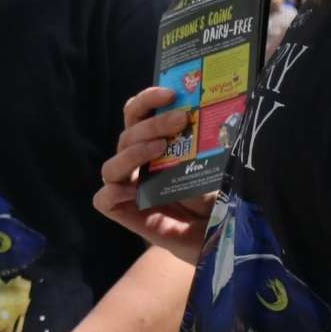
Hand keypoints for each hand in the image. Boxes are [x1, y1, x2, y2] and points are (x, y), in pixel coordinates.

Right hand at [94, 87, 212, 261]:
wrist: (222, 238)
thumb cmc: (219, 198)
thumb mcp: (219, 163)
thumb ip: (212, 140)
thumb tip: (226, 110)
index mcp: (155, 145)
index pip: (138, 115)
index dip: (147, 100)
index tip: (171, 93)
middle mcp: (139, 164)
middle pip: (128, 135)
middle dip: (151, 123)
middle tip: (180, 119)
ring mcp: (129, 189)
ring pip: (112, 165)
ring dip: (133, 151)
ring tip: (160, 148)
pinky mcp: (124, 214)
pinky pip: (103, 200)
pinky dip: (112, 192)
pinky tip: (131, 190)